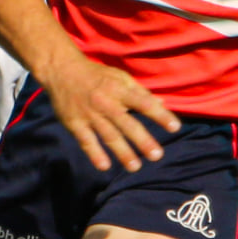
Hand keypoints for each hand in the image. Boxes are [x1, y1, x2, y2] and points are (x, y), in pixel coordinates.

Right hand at [43, 52, 179, 172]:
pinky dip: (95, 154)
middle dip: (142, 140)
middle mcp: (106, 103)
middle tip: (157, 155)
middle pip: (127, 124)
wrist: (62, 71)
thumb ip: (141, 92)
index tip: (175, 127)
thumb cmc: (97, 75)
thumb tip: (162, 104)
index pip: (144, 103)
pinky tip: (105, 166)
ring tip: (135, 167)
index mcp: (119, 90)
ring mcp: (89, 114)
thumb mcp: (120, 78)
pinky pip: (86, 141)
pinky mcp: (74, 123)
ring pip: (108, 135)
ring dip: (122, 152)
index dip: (160, 115)